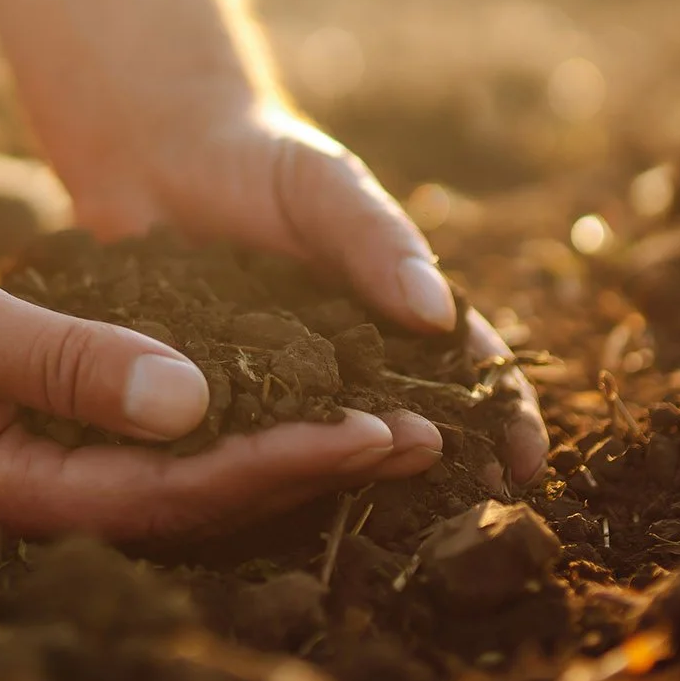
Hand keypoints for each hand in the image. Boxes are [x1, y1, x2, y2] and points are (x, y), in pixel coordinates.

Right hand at [0, 208, 447, 538]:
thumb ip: (65, 363)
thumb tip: (191, 406)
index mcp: (4, 488)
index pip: (167, 496)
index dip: (274, 467)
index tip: (368, 433)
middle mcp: (33, 489)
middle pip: (192, 499)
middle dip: (304, 468)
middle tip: (418, 437)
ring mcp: (39, 457)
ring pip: (180, 468)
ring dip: (277, 442)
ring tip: (382, 421)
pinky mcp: (44, 416)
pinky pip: (151, 428)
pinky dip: (223, 409)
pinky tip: (284, 387)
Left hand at [62, 97, 550, 487]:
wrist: (156, 153)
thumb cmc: (260, 159)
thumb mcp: (326, 187)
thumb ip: (377, 241)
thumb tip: (438, 314)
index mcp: (391, 311)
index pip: (465, 369)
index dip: (502, 415)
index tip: (523, 463)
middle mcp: (343, 361)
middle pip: (406, 425)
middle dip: (442, 474)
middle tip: (465, 524)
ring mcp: (278, 385)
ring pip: (326, 449)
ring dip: (352, 486)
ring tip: (377, 527)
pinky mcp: (210, 397)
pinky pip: (240, 442)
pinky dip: (258, 476)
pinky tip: (263, 507)